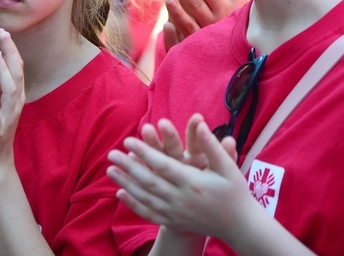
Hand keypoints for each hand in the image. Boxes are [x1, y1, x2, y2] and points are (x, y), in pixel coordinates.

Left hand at [0, 30, 24, 185]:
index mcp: (15, 100)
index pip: (17, 70)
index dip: (12, 51)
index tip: (4, 32)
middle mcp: (15, 107)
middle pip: (16, 74)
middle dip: (10, 53)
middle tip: (3, 32)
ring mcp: (7, 119)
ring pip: (9, 90)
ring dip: (2, 70)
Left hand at [107, 119, 250, 239]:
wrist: (240, 226)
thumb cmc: (235, 192)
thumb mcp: (228, 167)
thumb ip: (212, 146)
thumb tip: (200, 122)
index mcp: (194, 182)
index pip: (163, 165)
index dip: (145, 152)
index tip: (129, 140)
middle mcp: (182, 199)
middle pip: (149, 181)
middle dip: (128, 166)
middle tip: (111, 153)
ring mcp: (176, 213)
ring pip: (145, 197)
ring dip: (125, 183)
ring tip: (109, 169)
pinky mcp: (173, 222)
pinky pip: (149, 213)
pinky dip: (133, 204)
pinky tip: (119, 193)